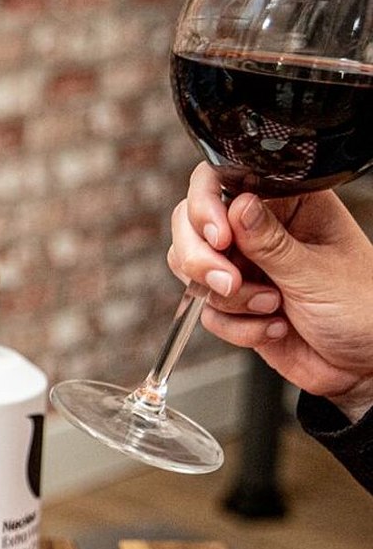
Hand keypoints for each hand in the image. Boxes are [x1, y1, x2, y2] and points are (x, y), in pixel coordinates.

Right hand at [167, 162, 372, 421]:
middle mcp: (261, 232)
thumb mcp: (317, 272)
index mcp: (290, 205)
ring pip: (195, 272)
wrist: (364, 366)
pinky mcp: (236, 306)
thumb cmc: (362, 310)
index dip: (207, 206)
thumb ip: (271, 242)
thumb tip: (236, 205)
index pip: (225, 182)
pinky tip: (275, 327)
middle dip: (203, 260)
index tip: (219, 238)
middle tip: (230, 282)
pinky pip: (209, 312)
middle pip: (193, 226)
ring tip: (272, 306)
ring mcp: (245, 269)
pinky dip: (237, 327)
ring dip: (230, 299)